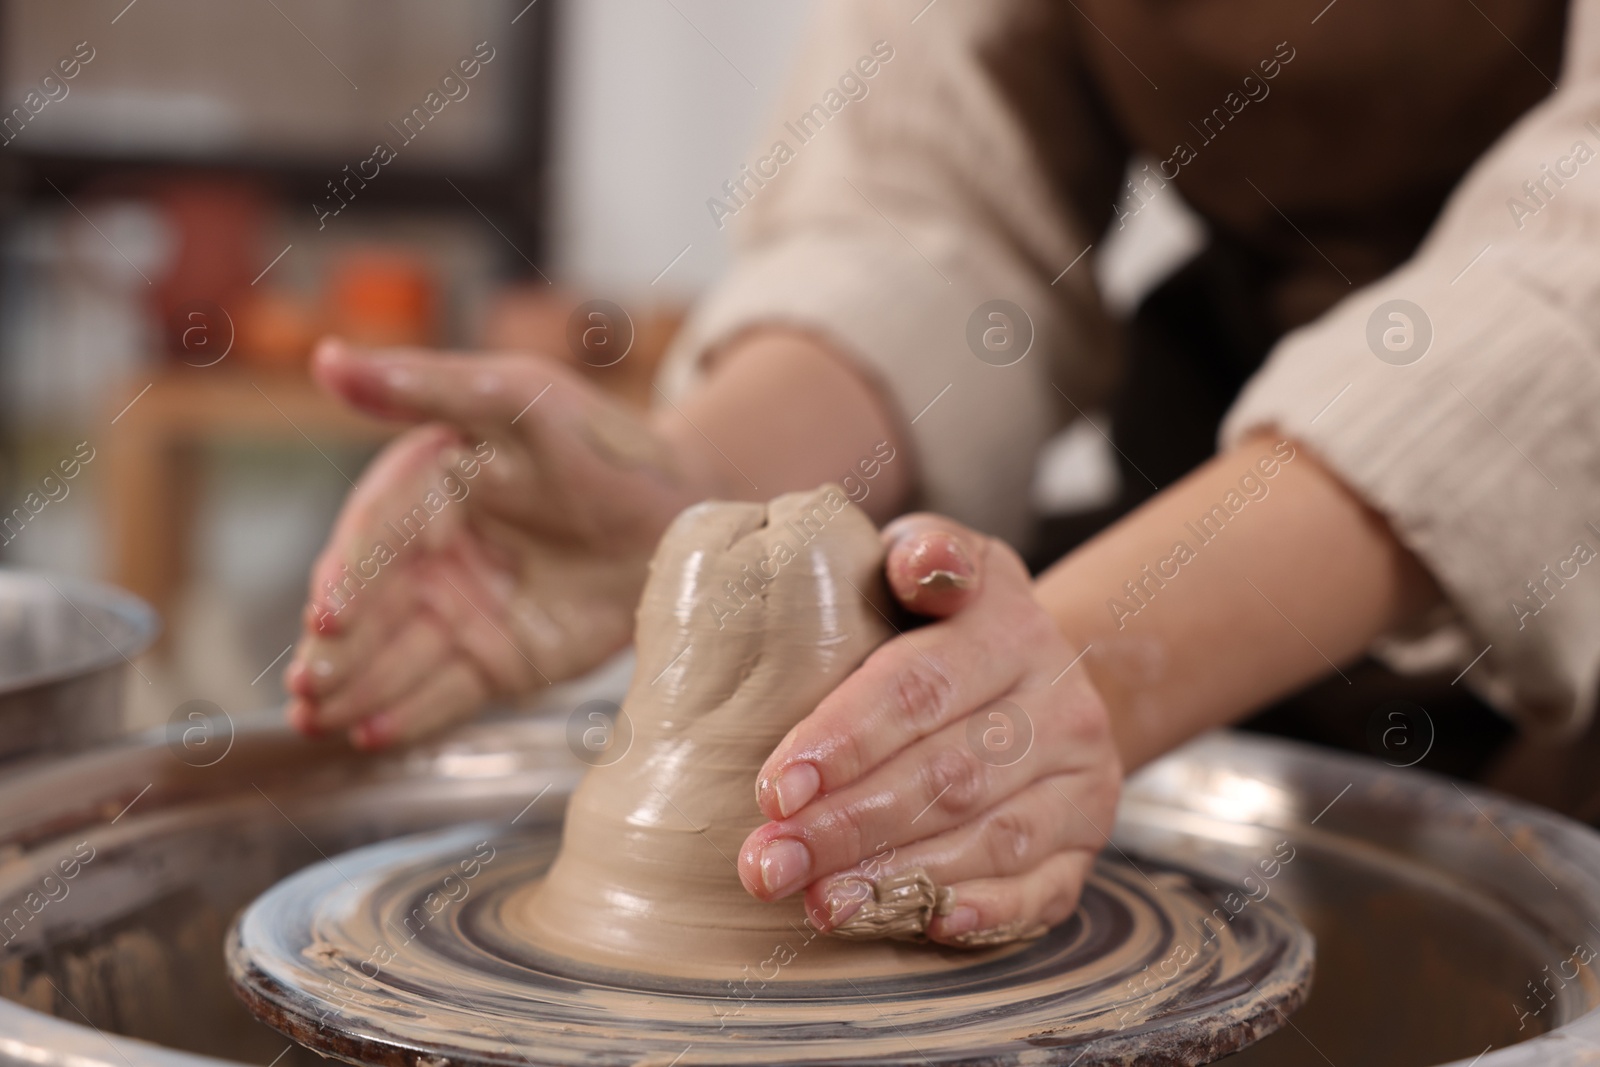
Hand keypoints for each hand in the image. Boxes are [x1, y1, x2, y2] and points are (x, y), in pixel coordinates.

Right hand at [284, 338, 717, 747]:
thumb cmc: (602, 442)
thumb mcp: (520, 397)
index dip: (348, 578)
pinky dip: (406, 718)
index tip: (327, 616)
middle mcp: (427, 556)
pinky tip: (373, 737)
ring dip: (352, 691)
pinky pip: (441, 695)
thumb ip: (426, 385)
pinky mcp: (491, 662)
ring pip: (393, 658)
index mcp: (422, 489)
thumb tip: (327, 358)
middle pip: (370, 609)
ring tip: (321, 720)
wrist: (680, 516)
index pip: (373, 537)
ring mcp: (457, 614)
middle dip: (335, 650)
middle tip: (310, 686)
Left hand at [737, 515, 1121, 946]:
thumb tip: (917, 564)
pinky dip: (987, 912)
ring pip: (992, 838)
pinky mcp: (1087, 842)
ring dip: (901, 879)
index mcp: (1009, 630)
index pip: (919, 688)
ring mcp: (1081, 781)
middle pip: (947, 774)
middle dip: (849, 826)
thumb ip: (924, 552)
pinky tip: (928, 927)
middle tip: (768, 863)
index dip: (844, 741)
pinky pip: (1044, 889)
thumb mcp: (944, 560)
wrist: (1048, 674)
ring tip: (819, 903)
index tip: (773, 788)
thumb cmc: (955, 621)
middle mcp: (1059, 707)